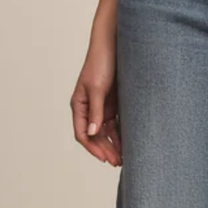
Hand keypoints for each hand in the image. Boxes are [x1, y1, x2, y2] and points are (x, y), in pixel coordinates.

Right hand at [71, 33, 121, 165]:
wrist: (115, 44)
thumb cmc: (101, 62)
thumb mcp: (98, 88)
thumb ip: (95, 112)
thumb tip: (92, 133)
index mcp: (79, 104)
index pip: (81, 133)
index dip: (92, 148)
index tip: (104, 158)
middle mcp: (89, 108)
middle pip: (95, 136)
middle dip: (105, 150)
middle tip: (117, 162)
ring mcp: (101, 106)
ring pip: (106, 132)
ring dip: (113, 145)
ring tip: (124, 158)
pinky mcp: (114, 103)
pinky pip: (116, 124)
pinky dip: (121, 135)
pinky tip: (128, 144)